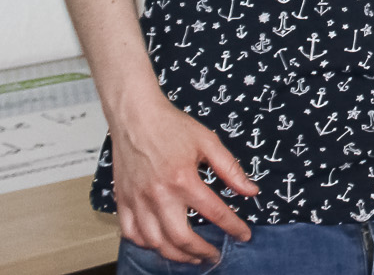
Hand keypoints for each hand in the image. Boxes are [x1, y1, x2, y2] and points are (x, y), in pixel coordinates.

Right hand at [105, 88, 257, 262]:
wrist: (135, 116)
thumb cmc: (171, 126)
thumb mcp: (208, 142)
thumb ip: (231, 169)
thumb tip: (251, 191)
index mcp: (183, 179)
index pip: (215, 213)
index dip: (233, 227)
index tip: (244, 235)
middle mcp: (159, 194)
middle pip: (181, 238)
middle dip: (201, 252)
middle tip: (214, 255)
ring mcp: (138, 200)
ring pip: (155, 242)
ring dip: (176, 255)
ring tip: (191, 257)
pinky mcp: (122, 201)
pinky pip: (131, 234)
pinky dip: (146, 245)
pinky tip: (160, 244)